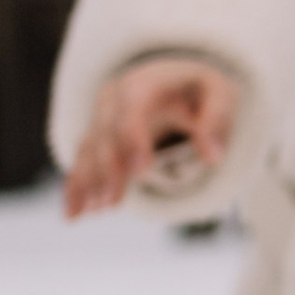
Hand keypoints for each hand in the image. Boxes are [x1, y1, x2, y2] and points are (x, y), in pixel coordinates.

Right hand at [64, 55, 238, 215]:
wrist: (176, 80)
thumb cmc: (199, 91)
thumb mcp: (220, 96)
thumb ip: (217, 122)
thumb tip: (213, 158)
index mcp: (146, 84)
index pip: (132, 106)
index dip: (132, 137)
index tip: (140, 172)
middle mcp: (115, 98)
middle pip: (105, 132)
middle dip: (107, 168)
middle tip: (112, 202)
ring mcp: (101, 118)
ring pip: (89, 149)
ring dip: (89, 182)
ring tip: (94, 212)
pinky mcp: (97, 138)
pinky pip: (81, 163)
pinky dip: (76, 188)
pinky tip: (74, 215)